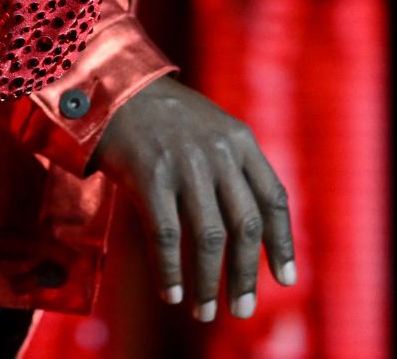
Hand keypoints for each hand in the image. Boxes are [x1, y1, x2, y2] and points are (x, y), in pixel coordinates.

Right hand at [87, 75, 295, 321]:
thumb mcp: (210, 127)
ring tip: (204, 312)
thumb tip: (250, 227)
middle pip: (244, 226)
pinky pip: (165, 236)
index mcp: (240, 140)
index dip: (283, 243)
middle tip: (242, 309)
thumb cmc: (160, 113)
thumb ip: (233, 165)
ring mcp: (184, 165)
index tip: (286, 280)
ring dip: (209, 282)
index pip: (273, 199)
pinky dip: (170, 270)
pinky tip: (172, 293)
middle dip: (246, 275)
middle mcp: (219, 153)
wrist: (110, 85)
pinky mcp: (149, 175)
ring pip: (208, 238)